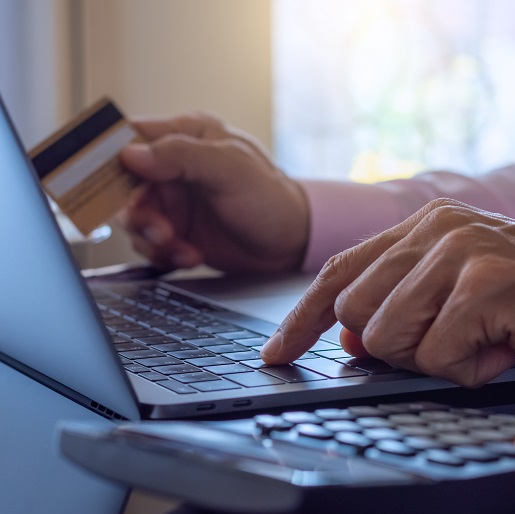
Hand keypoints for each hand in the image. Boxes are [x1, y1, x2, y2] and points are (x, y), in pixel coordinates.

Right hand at [119, 113, 308, 272]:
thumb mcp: (230, 169)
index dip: (111, 156)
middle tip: (159, 229)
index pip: (133, 135)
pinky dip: (165, 254)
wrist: (292, 243)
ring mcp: (175, 200)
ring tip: (178, 246)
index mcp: (188, 135)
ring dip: (151, 238)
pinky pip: (151, 244)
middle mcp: (175, 166)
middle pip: (125, 184)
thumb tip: (131, 154)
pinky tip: (191, 256)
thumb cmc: (271, 198)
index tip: (102, 182)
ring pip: (135, 218)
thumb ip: (182, 156)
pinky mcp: (177, 231)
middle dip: (138, 212)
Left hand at [262, 199, 514, 386]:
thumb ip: (408, 303)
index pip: (340, 272)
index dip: (300, 319)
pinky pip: (439, 356)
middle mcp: (437, 228)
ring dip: (436, 359)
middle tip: (455, 344)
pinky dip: (473, 369)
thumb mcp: (470, 290)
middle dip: (395, 349)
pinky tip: (510, 346)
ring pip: (387, 337)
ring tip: (488, 341)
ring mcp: (461, 253)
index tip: (277, 354)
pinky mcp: (487, 285)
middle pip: (353, 314)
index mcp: (427, 225)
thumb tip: (350, 341)